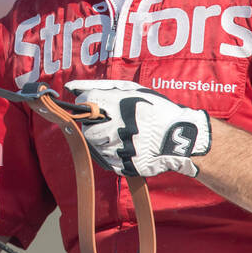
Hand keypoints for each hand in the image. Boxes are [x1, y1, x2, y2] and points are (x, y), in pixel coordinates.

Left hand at [64, 79, 210, 176]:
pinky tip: (128, 147)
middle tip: (109, 124)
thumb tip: (71, 87)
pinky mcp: (126, 165)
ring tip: (122, 135)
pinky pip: (108, 161)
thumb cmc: (155, 110)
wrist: (180, 138)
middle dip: (95, 126)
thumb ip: (100, 87)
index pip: (86, 103)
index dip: (89, 104)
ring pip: (97, 147)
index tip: (96, 106)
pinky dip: (114, 155)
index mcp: (120, 105)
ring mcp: (122, 148)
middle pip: (88, 129)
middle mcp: (119, 127)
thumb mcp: (132, 91)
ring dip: (105, 141)